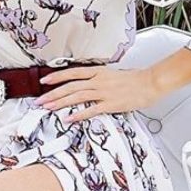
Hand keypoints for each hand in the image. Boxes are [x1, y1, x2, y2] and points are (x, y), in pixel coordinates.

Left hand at [35, 66, 163, 123]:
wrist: (150, 83)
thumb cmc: (133, 79)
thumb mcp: (110, 74)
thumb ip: (96, 78)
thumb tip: (83, 83)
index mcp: (98, 72)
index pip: (72, 72)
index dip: (56, 77)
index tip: (44, 81)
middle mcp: (98, 81)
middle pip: (70, 86)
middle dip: (53, 93)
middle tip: (39, 100)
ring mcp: (104, 92)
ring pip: (77, 97)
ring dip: (60, 103)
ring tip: (48, 108)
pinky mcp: (111, 104)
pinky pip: (91, 110)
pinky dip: (78, 114)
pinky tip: (68, 119)